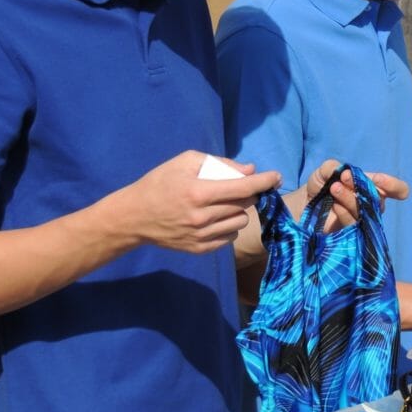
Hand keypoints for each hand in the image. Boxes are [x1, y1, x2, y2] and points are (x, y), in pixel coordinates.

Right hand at [114, 151, 280, 253]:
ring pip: (240, 221)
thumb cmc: (160, 183)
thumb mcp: (185, 162)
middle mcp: (202, 217)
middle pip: (245, 204)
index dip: (264, 181)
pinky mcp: (200, 249)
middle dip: (248, 193)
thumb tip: (249, 171)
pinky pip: (230, 237)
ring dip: (238, 210)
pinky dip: (228, 226)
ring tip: (222, 204)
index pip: (243, 187)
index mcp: (199, 192)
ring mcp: (201, 236)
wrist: (134, 217)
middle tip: (238, 187)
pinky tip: (214, 218)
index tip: (277, 177)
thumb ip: (219, 163)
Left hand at [305, 160, 408, 232]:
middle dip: (361, 186)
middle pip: (379, 201)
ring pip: (365, 211)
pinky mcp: (350, 233)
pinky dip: (344, 212)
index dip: (394, 185)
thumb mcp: (327, 170)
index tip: (378, 179)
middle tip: (343, 177)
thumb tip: (346, 173)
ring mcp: (362, 221)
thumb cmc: (321, 184)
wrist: (304, 203)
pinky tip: (334, 205)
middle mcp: (371, 205)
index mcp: (372, 188)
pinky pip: (353, 224)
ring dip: (349, 198)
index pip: (398, 190)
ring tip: (333, 188)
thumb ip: (336, 167)